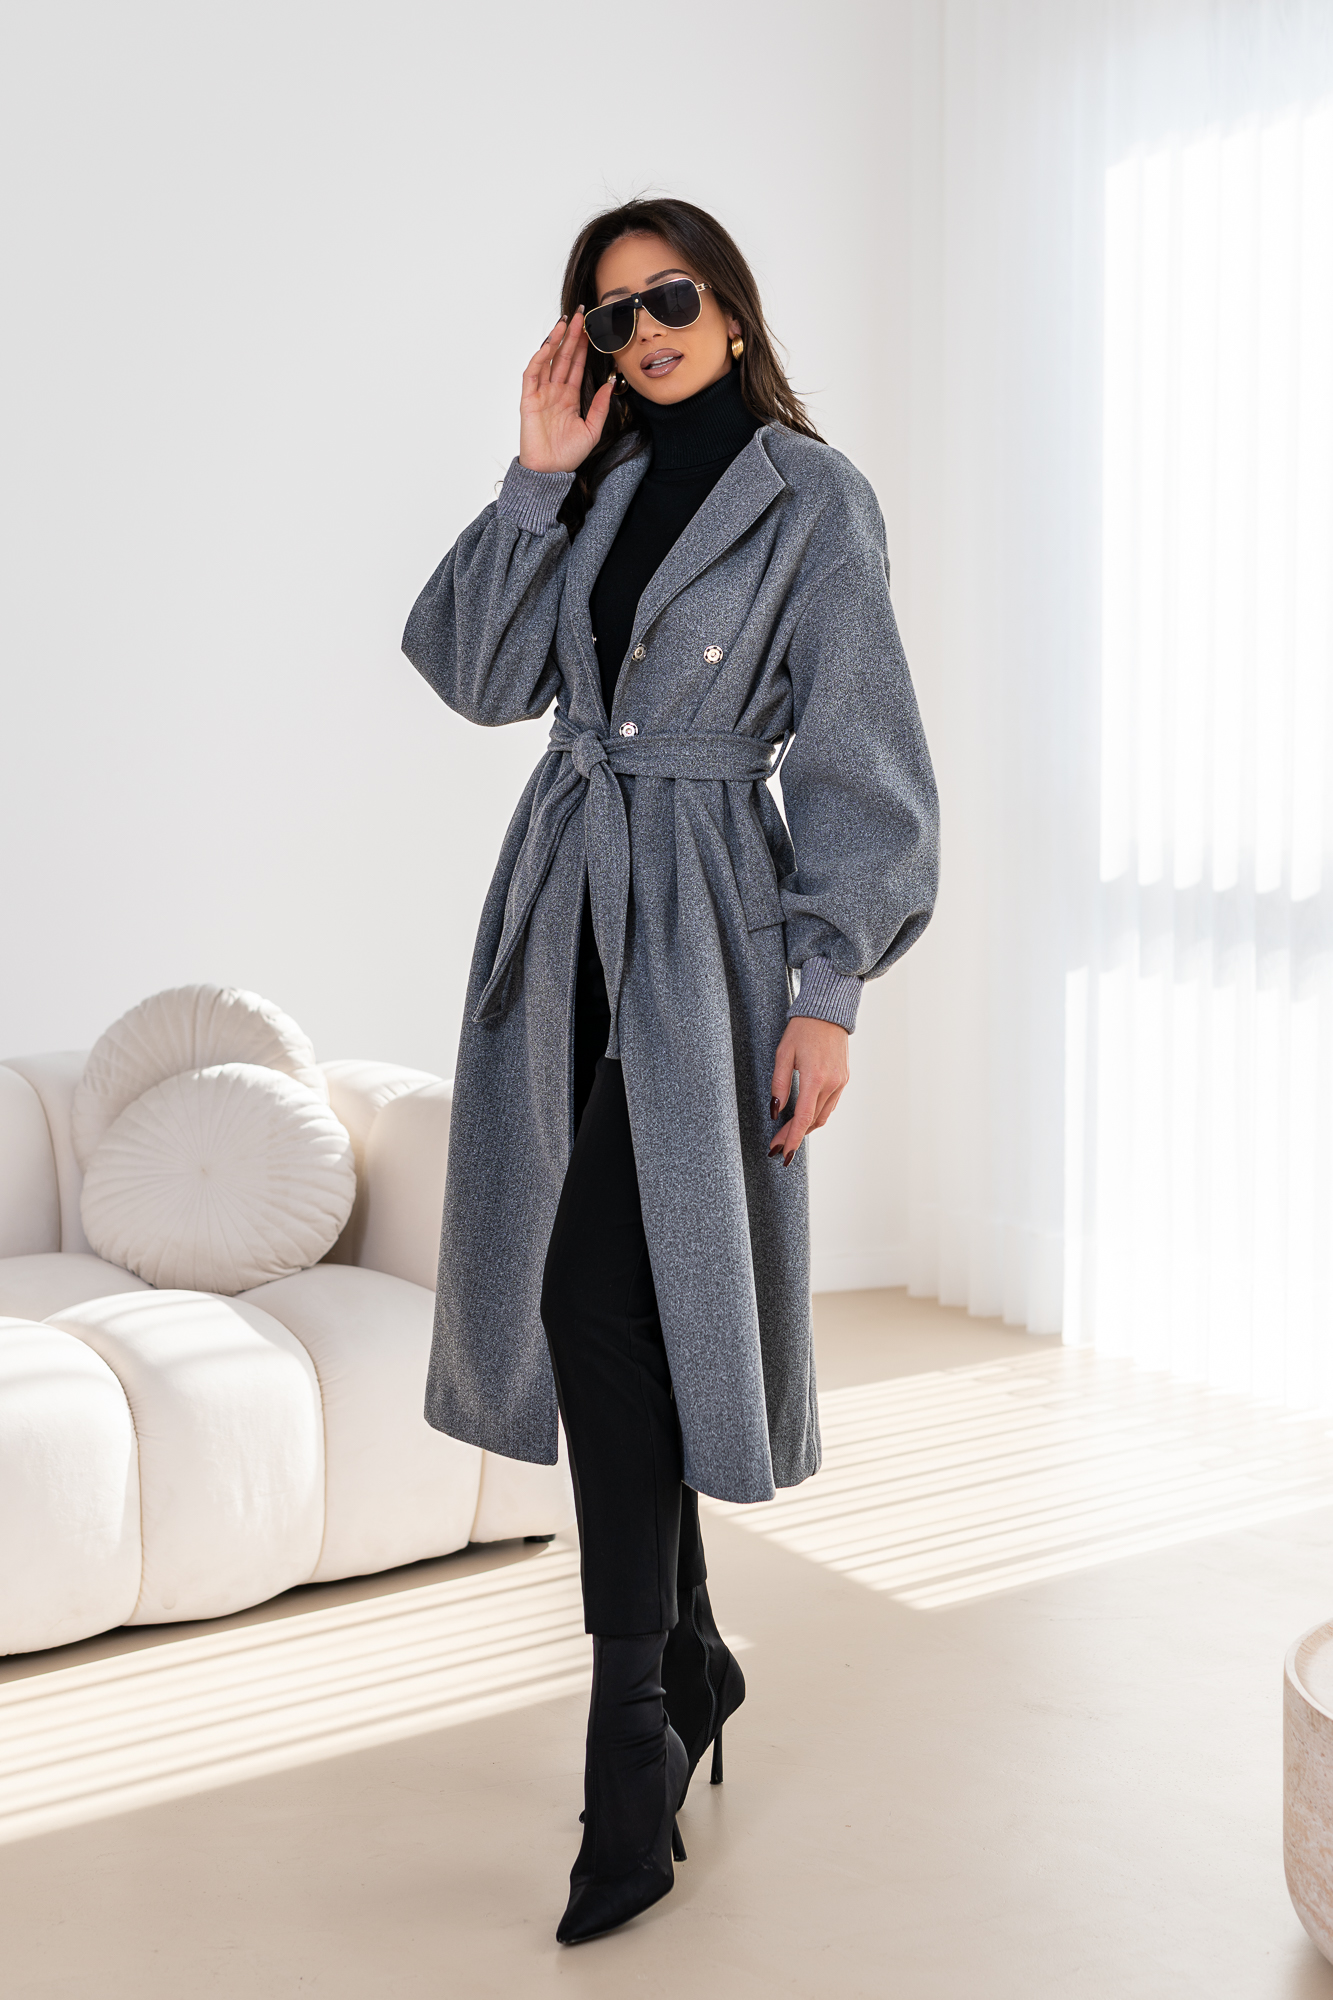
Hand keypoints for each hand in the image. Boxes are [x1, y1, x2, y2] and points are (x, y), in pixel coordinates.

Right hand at [519, 308, 613, 473]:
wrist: (550, 472)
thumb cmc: (568, 455)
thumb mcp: (592, 429)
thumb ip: (601, 406)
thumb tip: (610, 383)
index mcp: (569, 397)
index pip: (576, 366)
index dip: (583, 347)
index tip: (591, 329)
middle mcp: (555, 392)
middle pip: (563, 357)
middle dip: (571, 336)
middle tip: (579, 315)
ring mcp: (541, 393)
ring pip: (548, 360)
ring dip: (555, 340)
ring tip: (565, 322)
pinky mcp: (529, 399)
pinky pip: (533, 373)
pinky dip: (540, 357)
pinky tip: (549, 344)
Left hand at [769, 1017, 849, 1163]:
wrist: (828, 1012)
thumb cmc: (802, 1029)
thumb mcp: (783, 1054)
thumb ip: (779, 1084)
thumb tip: (775, 1111)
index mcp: (815, 1077)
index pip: (803, 1118)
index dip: (792, 1139)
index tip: (782, 1154)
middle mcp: (832, 1083)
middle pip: (812, 1121)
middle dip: (794, 1136)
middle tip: (777, 1146)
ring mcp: (841, 1082)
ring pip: (823, 1115)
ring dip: (806, 1128)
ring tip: (787, 1135)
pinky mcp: (844, 1079)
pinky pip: (830, 1105)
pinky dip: (816, 1115)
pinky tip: (804, 1118)